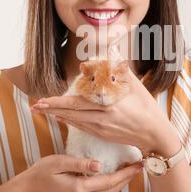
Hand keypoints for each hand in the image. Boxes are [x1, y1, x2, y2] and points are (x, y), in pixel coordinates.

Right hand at [0, 154, 141, 191]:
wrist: (26, 191)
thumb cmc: (39, 174)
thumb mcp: (57, 162)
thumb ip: (79, 163)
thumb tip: (100, 164)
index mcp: (80, 187)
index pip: (110, 181)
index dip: (126, 173)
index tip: (138, 165)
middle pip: (112, 190)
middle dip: (127, 179)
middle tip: (137, 166)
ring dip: (119, 184)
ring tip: (128, 170)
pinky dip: (109, 188)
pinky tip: (112, 178)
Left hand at [31, 47, 180, 156]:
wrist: (155, 134)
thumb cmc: (147, 107)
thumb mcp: (135, 85)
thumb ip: (116, 70)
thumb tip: (101, 56)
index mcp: (110, 103)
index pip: (79, 101)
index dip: (60, 101)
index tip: (44, 98)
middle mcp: (103, 117)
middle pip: (72, 112)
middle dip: (52, 109)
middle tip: (35, 106)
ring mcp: (102, 128)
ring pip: (74, 120)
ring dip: (57, 115)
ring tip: (41, 111)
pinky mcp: (103, 134)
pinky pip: (81, 127)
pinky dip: (69, 121)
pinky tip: (60, 118)